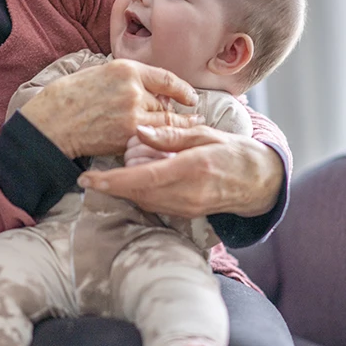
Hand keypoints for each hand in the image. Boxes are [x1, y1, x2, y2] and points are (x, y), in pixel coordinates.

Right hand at [19, 59, 200, 158]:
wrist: (51, 122)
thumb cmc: (70, 96)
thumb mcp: (100, 73)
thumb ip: (128, 79)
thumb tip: (154, 91)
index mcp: (126, 69)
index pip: (166, 78)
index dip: (183, 90)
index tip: (191, 98)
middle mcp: (133, 89)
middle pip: (166, 102)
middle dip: (171, 111)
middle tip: (183, 118)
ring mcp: (132, 114)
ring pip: (164, 121)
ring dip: (170, 127)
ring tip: (181, 132)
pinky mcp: (128, 136)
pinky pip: (152, 138)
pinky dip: (158, 140)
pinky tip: (161, 143)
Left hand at [78, 125, 283, 217]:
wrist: (259, 183)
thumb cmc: (234, 153)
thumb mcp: (206, 135)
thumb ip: (171, 134)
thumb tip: (139, 131)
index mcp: (192, 169)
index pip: (142, 179)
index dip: (111, 181)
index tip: (87, 178)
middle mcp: (187, 194)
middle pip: (136, 193)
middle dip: (116, 178)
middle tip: (120, 154)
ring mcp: (186, 208)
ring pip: (142, 200)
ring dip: (129, 183)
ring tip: (138, 159)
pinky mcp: (185, 213)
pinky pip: (154, 203)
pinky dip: (142, 189)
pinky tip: (147, 172)